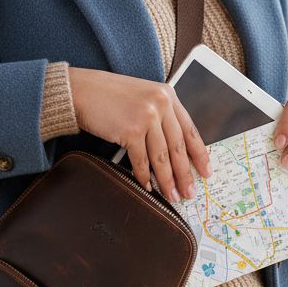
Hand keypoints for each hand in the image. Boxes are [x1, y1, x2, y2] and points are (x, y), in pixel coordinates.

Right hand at [68, 67, 211, 203]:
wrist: (81, 91)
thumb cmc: (108, 96)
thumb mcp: (143, 97)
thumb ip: (160, 115)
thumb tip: (174, 150)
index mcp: (168, 96)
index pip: (190, 130)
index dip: (200, 155)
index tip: (205, 171)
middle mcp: (161, 105)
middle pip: (178, 147)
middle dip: (185, 174)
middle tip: (189, 192)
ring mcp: (147, 117)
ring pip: (162, 157)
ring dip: (167, 180)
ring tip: (171, 195)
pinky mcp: (131, 130)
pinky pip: (141, 160)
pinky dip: (143, 176)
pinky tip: (147, 186)